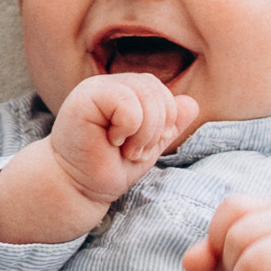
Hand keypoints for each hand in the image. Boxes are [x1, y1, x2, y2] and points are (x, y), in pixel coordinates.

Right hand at [50, 69, 199, 205]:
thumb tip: (192, 103)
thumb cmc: (108, 167)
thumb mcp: (149, 146)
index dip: (165, 122)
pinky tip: (110, 141)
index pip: (162, 91)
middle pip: (157, 90)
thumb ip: (169, 125)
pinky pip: (127, 103)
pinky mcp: (85, 97)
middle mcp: (111, 83)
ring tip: (124, 148)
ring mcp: (97, 87)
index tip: (143, 147)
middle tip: (133, 151)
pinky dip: (129, 128)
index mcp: (126, 91)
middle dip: (156, 129)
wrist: (77, 187)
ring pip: (146, 94)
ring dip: (144, 132)